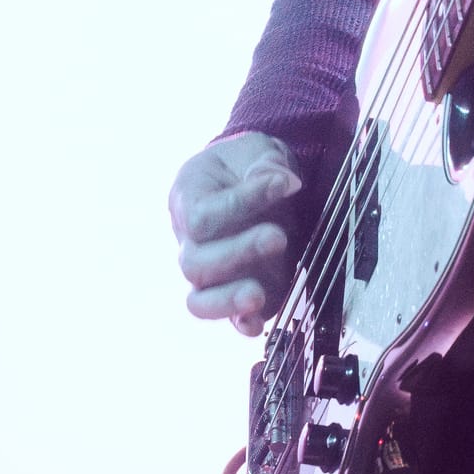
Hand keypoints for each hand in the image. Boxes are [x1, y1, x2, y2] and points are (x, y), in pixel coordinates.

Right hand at [168, 131, 301, 336]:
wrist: (252, 180)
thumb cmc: (248, 164)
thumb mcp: (255, 149)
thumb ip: (264, 163)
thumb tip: (280, 179)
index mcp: (188, 199)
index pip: (202, 215)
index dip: (241, 203)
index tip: (284, 183)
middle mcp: (190, 242)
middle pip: (196, 262)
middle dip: (238, 252)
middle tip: (278, 237)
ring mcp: (210, 274)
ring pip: (201, 299)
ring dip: (230, 299)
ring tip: (257, 294)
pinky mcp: (234, 294)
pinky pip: (228, 318)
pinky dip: (241, 323)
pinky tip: (257, 324)